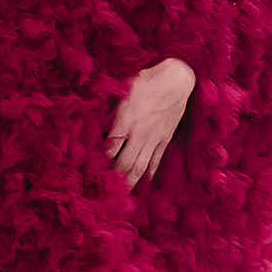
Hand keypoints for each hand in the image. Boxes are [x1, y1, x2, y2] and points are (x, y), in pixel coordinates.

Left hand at [107, 57, 195, 188]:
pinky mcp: (165, 137)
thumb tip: (102, 124)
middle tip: (108, 191)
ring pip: (141, 164)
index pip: (111, 146)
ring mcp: (154, 137)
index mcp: (126, 119)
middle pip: (126, 161)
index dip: (102, 159)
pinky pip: (157, 158)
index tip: (94, 168)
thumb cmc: (147, 81)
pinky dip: (151, 170)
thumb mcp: (123, 90)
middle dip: (116, 177)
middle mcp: (140, 132)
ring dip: (132, 179)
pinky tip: (147, 180)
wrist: (176, 80)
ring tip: (125, 192)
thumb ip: (112, 110)